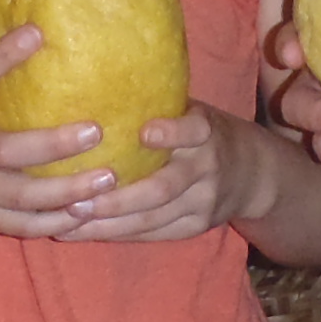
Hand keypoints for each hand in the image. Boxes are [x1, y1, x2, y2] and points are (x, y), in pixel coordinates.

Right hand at [0, 26, 116, 241]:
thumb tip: (20, 13)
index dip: (1, 56)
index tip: (38, 32)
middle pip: (3, 151)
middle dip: (51, 144)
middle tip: (96, 130)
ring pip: (16, 196)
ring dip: (64, 190)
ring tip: (107, 178)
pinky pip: (15, 224)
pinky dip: (51, 222)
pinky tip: (85, 212)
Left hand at [54, 104, 275, 244]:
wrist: (253, 173)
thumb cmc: (203, 132)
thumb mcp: (192, 111)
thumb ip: (158, 107)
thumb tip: (91, 86)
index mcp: (206, 131)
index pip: (193, 130)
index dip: (171, 132)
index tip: (143, 133)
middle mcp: (206, 168)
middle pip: (162, 188)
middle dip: (118, 199)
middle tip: (76, 202)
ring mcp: (203, 202)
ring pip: (152, 218)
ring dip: (107, 224)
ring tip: (67, 222)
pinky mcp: (195, 226)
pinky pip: (152, 234)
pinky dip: (116, 235)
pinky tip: (81, 233)